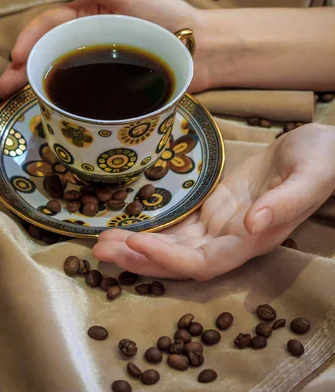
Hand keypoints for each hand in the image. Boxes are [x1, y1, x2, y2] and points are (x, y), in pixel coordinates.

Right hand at [0, 0, 207, 97]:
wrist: (205, 48)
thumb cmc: (169, 16)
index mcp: (91, 13)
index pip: (51, 25)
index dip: (31, 39)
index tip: (17, 58)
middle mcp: (92, 37)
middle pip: (51, 50)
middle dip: (25, 67)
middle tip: (2, 87)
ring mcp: (102, 63)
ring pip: (63, 72)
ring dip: (38, 83)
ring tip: (13, 100)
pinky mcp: (114, 87)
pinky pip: (84, 92)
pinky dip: (64, 98)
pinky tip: (49, 109)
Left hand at [93, 124, 334, 279]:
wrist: (323, 148)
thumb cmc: (322, 160)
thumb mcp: (309, 176)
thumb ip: (284, 204)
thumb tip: (253, 226)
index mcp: (253, 238)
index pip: (204, 262)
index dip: (168, 259)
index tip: (134, 242)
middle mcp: (233, 238)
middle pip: (179, 260)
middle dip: (139, 258)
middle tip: (99, 249)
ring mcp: (222, 223)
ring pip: (174, 244)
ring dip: (138, 245)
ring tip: (101, 239)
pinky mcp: (215, 206)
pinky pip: (180, 224)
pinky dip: (153, 226)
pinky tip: (128, 221)